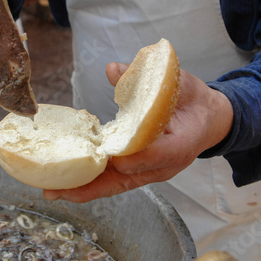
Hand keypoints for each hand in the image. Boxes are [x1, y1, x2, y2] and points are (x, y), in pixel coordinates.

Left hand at [43, 64, 233, 202]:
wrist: (207, 119)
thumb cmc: (193, 101)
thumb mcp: (179, 82)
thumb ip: (148, 77)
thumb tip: (113, 69)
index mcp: (182, 143)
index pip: (157, 154)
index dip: (134, 155)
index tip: (110, 155)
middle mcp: (163, 164)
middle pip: (125, 180)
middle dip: (90, 186)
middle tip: (58, 189)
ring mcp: (149, 170)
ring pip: (115, 185)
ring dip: (83, 189)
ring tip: (53, 191)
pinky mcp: (139, 168)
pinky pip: (113, 180)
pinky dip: (90, 183)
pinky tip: (67, 184)